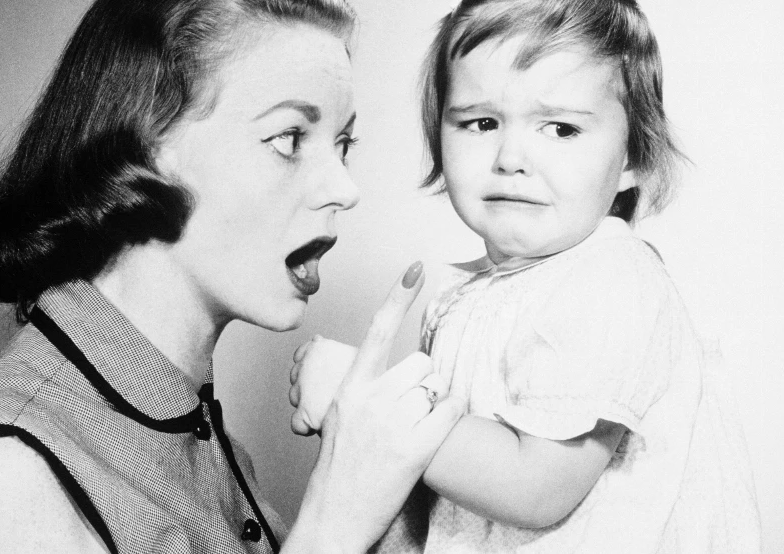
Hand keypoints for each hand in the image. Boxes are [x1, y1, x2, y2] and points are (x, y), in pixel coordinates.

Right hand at [284, 262, 465, 552]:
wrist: (333, 515)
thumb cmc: (338, 468)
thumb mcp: (338, 418)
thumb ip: (362, 390)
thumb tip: (390, 371)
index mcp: (349, 388)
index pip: (376, 331)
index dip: (397, 297)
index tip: (416, 268)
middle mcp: (370, 400)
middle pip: (420, 364)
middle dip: (423, 383)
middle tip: (410, 411)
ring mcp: (392, 423)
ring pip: (435, 387)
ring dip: (433, 403)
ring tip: (414, 430)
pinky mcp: (414, 449)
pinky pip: (449, 412)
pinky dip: (450, 417)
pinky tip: (436, 433)